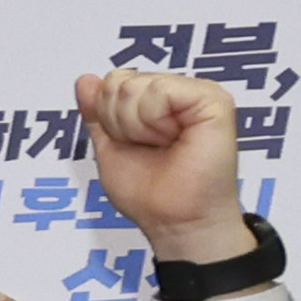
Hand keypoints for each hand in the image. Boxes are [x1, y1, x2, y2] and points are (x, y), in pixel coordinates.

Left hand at [81, 68, 255, 258]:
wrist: (175, 221)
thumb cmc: (150, 193)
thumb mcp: (110, 146)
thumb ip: (97, 112)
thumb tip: (86, 80)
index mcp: (159, 101)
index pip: (114, 81)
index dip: (108, 116)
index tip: (132, 144)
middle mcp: (180, 92)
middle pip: (121, 80)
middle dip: (119, 121)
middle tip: (150, 147)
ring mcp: (200, 93)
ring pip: (136, 85)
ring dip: (136, 126)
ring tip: (163, 146)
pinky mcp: (214, 101)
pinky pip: (161, 90)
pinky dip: (154, 120)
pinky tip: (173, 139)